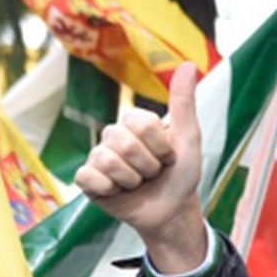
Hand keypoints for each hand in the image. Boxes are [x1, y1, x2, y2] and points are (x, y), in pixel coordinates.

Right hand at [75, 62, 207, 272]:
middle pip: (123, 143)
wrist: (173, 211)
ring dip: (132, 180)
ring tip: (139, 183)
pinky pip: (88, 177)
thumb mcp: (188, 139)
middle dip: (148, 166)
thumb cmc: (181, 174)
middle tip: (154, 173)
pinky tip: (117, 192)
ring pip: (107, 162)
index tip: (168, 156)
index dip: (162, 147)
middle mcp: (113, 135)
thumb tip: (189, 65)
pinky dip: (109, 189)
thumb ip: (184, 103)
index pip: (142, 124)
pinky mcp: (87, 180)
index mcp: (134, 121)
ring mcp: (98, 156)